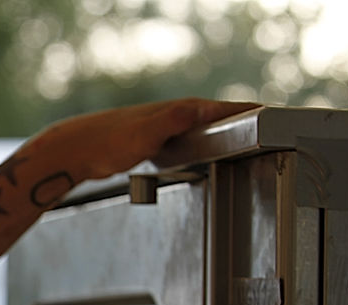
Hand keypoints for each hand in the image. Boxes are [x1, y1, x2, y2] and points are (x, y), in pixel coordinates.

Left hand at [40, 98, 258, 183]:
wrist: (73, 150)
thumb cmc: (105, 143)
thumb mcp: (146, 134)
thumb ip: (175, 120)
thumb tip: (200, 107)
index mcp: (176, 112)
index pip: (222, 109)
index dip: (248, 112)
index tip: (274, 114)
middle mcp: (170, 115)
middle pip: (216, 116)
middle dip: (242, 120)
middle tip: (270, 126)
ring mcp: (160, 127)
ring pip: (199, 128)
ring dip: (221, 132)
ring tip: (243, 139)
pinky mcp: (149, 141)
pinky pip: (183, 140)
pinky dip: (198, 143)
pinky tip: (197, 153)